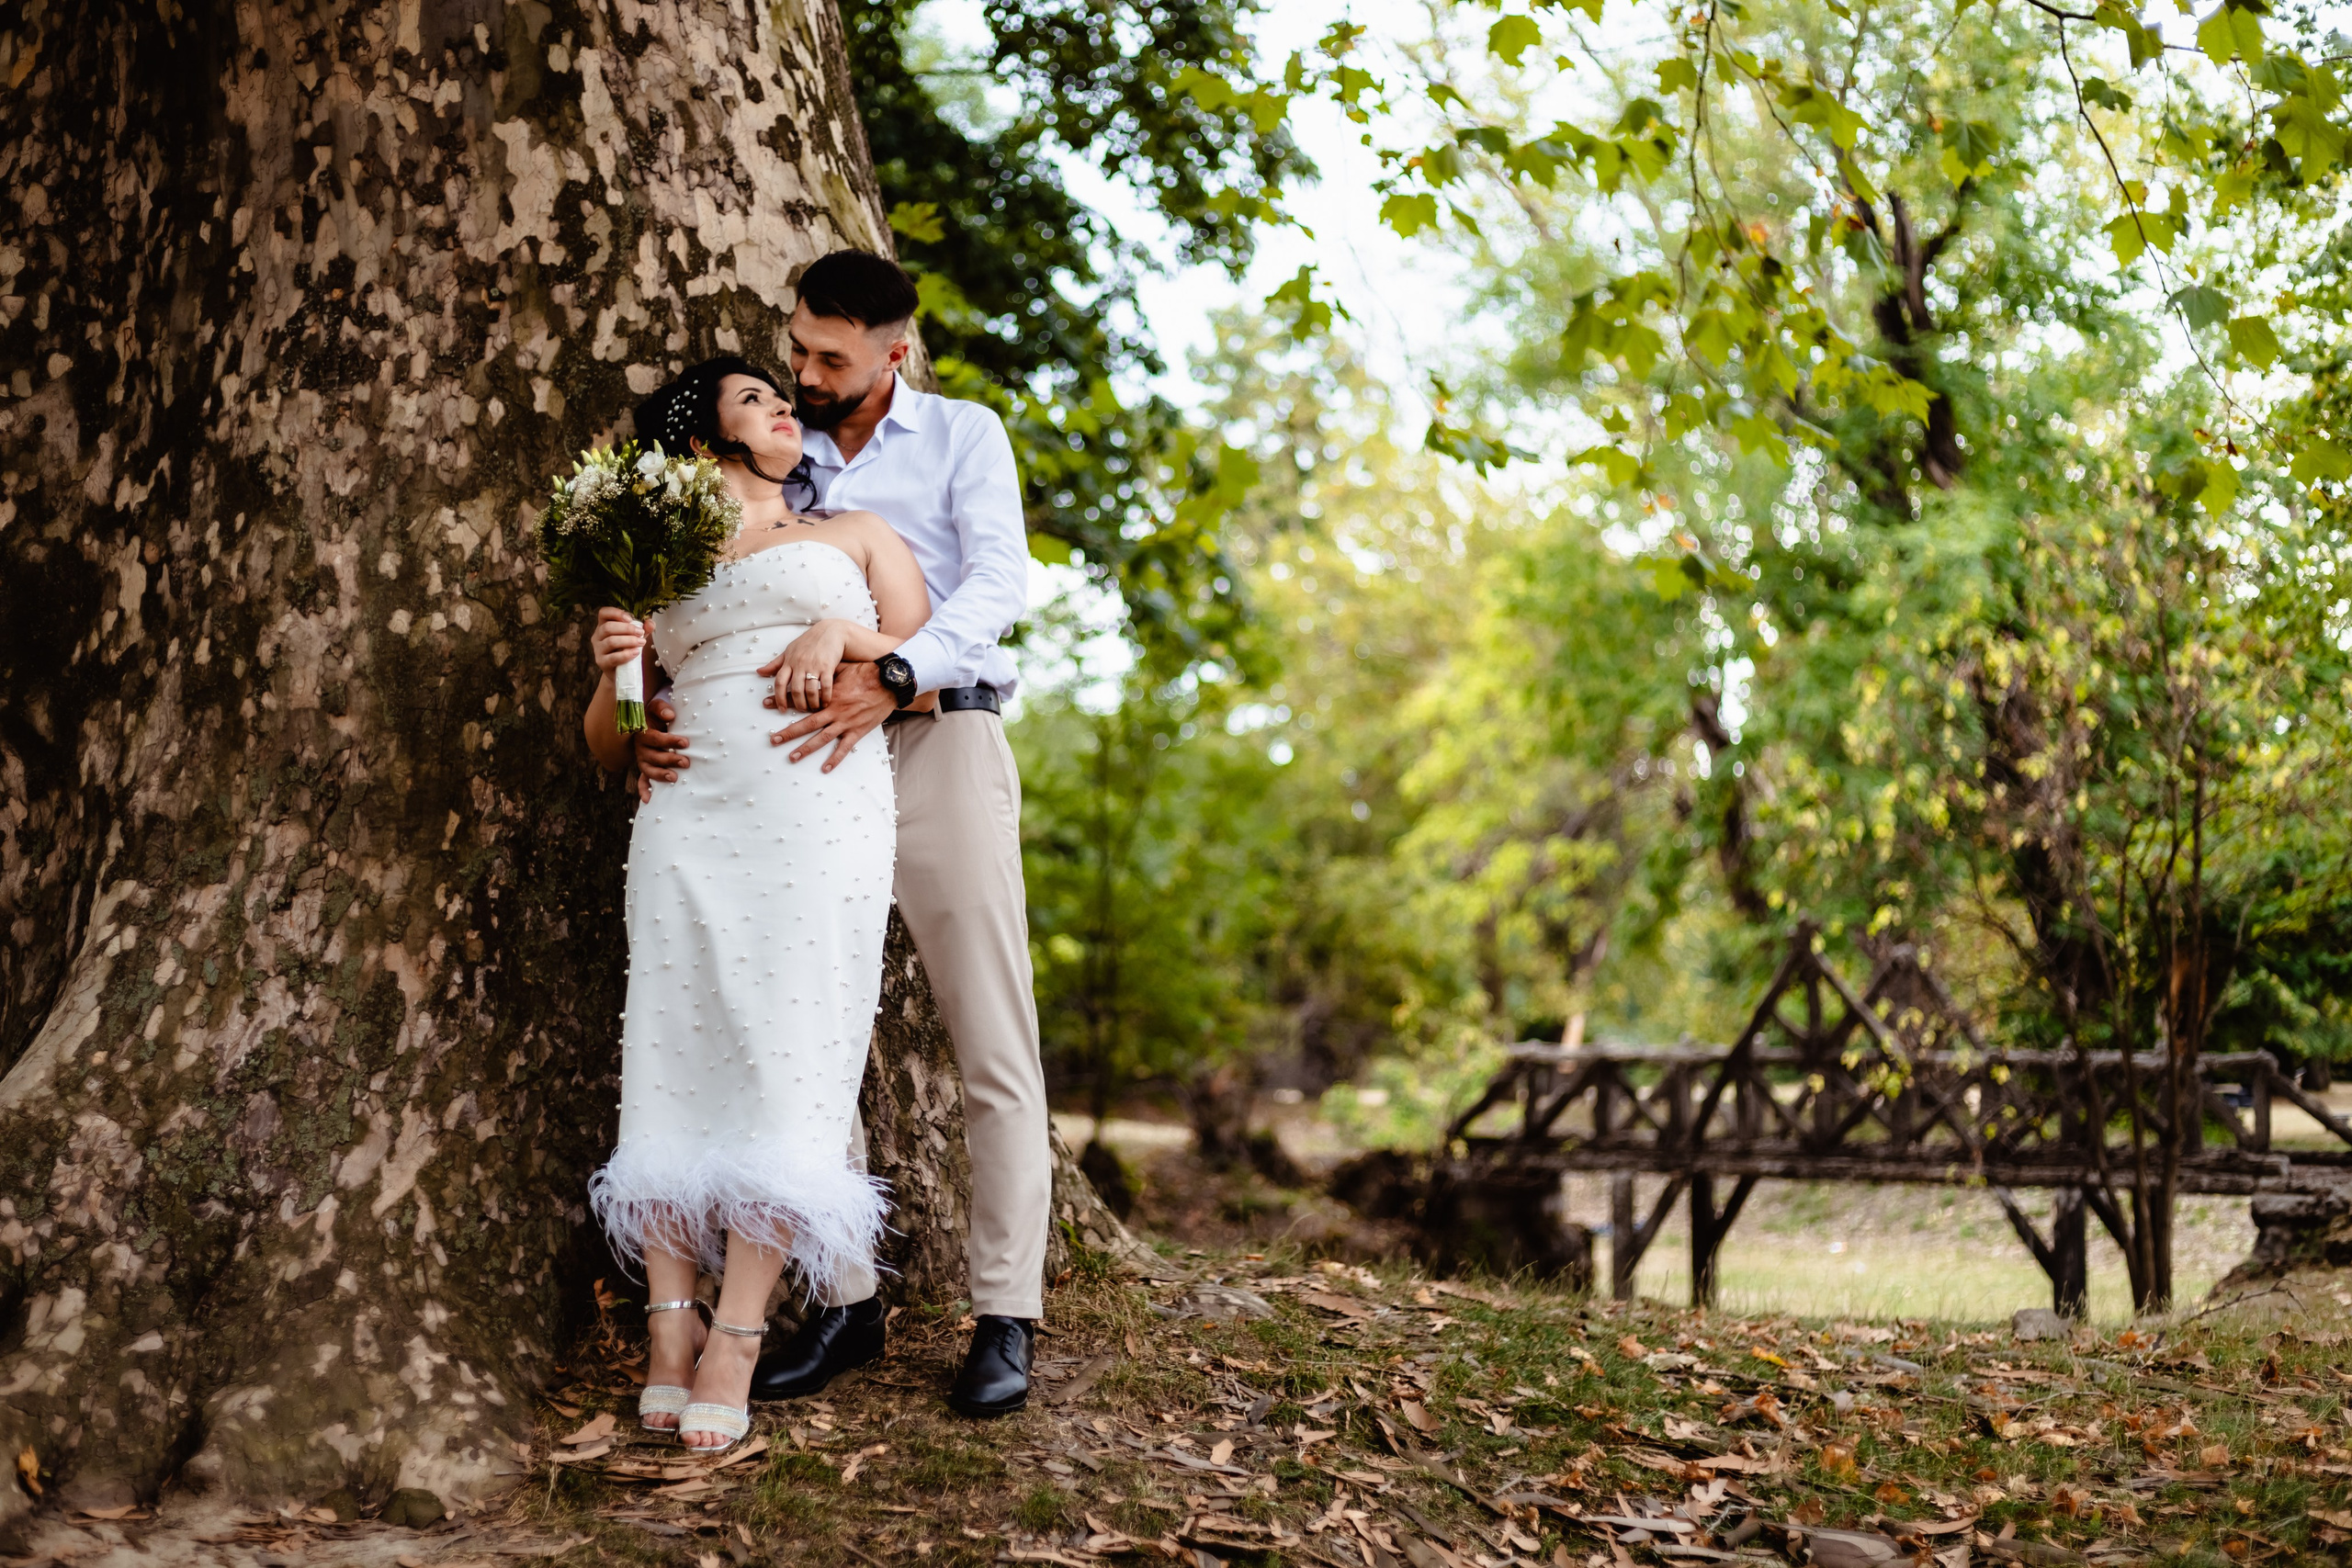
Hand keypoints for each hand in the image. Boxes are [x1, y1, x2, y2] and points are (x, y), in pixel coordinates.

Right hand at [592, 607, 647, 673]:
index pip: (603, 613)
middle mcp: (598, 636)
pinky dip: (626, 654)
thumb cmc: (626, 650)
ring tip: (641, 642)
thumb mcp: (635, 636)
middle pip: (608, 627)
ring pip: (611, 641)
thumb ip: (643, 629)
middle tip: (640, 633)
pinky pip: (613, 657)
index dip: (616, 613)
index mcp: (603, 625)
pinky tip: (636, 653)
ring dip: (629, 641)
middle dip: (627, 629)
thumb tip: (650, 623)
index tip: (630, 618)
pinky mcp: (602, 662)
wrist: (622, 671)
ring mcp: (598, 650)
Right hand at [632, 694, 689, 801]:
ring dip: (660, 775)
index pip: (654, 738)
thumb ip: (662, 709)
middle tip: (686, 762)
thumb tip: (670, 716)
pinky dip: (644, 790)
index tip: (686, 742)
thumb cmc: (656, 715)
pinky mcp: (645, 768)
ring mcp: (642, 760)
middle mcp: (640, 748)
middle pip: (653, 757)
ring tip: (674, 778)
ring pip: (648, 770)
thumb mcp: (656, 708)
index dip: (669, 740)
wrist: (647, 721)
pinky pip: (641, 781)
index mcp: (643, 733)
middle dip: (669, 760)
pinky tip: (648, 800)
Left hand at [758, 619, 851, 712]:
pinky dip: (825, 697)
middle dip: (799, 704)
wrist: (831, 631)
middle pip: (796, 690)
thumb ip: (775, 664)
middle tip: (802, 709)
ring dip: (812, 703)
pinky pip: (826, 686)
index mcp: (789, 661)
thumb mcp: (790, 650)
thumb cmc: (809, 642)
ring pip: (810, 691)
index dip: (779, 698)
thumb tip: (759, 672)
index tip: (782, 709)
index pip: (779, 682)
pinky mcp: (828, 666)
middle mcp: (800, 664)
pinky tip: (825, 702)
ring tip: (814, 707)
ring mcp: (814, 665)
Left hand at [774, 660, 898, 770]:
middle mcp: (834, 712)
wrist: (890, 682)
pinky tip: (825, 769)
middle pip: (807, 725)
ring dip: (806, 749)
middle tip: (773, 740)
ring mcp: (846, 723)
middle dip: (789, 733)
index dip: (784, 703)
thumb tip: (812, 668)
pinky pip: (844, 748)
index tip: (766, 705)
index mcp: (828, 697)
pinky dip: (834, 759)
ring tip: (792, 757)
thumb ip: (826, 673)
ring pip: (822, 739)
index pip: (802, 702)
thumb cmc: (867, 673)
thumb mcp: (843, 668)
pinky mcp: (858, 731)